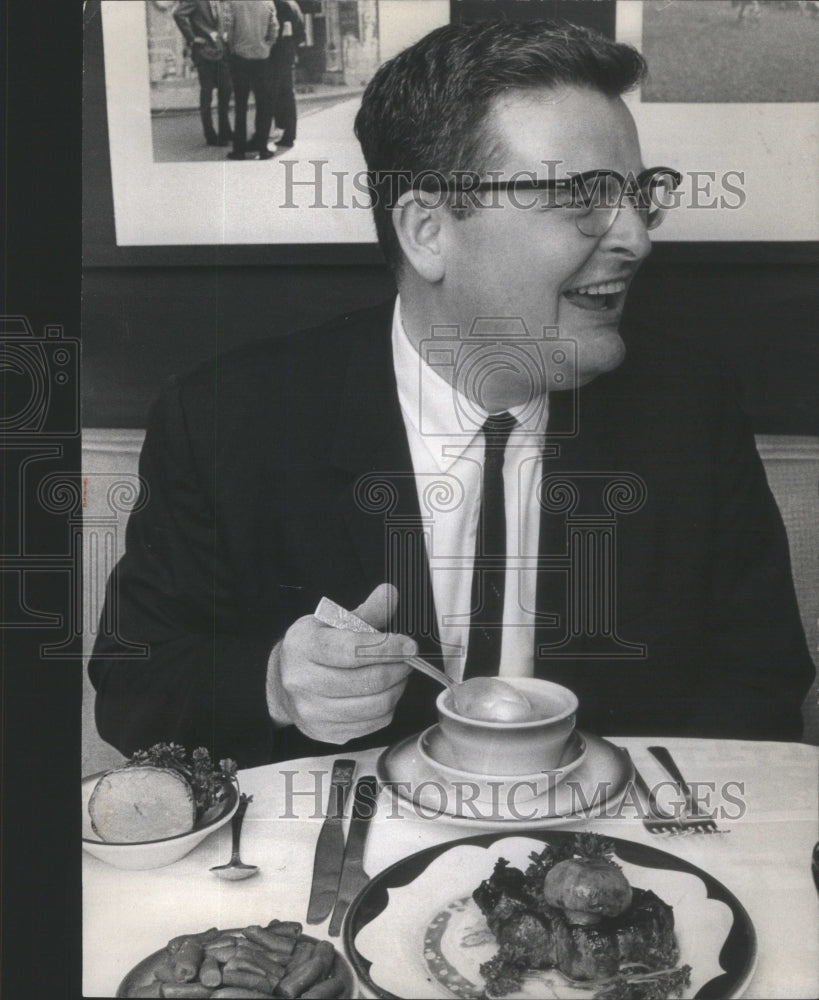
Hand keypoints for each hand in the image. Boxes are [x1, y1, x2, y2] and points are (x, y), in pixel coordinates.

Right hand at [266, 584, 415, 743]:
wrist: (281, 682)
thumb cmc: (309, 648)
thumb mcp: (329, 622)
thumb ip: (364, 611)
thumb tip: (389, 594)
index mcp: (303, 647)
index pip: (352, 650)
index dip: (387, 648)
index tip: (408, 645)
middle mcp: (302, 681)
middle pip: (367, 681)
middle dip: (397, 669)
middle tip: (407, 659)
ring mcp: (312, 711)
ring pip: (374, 706)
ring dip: (396, 689)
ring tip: (397, 674)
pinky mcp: (325, 733)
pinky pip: (372, 725)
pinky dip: (387, 708)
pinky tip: (384, 693)